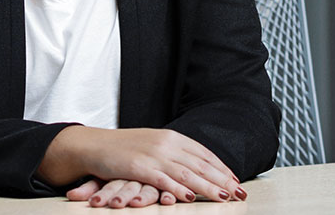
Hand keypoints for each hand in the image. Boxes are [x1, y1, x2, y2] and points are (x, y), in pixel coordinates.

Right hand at [42, 127, 245, 203]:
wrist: (94, 144)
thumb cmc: (125, 148)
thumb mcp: (154, 145)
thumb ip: (175, 153)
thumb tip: (198, 166)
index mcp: (171, 137)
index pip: (203, 153)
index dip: (221, 168)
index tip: (236, 180)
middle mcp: (166, 143)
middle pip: (200, 164)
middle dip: (222, 179)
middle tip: (239, 192)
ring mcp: (152, 154)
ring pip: (187, 173)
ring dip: (208, 186)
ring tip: (224, 197)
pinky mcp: (138, 166)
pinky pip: (162, 179)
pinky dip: (178, 188)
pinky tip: (190, 197)